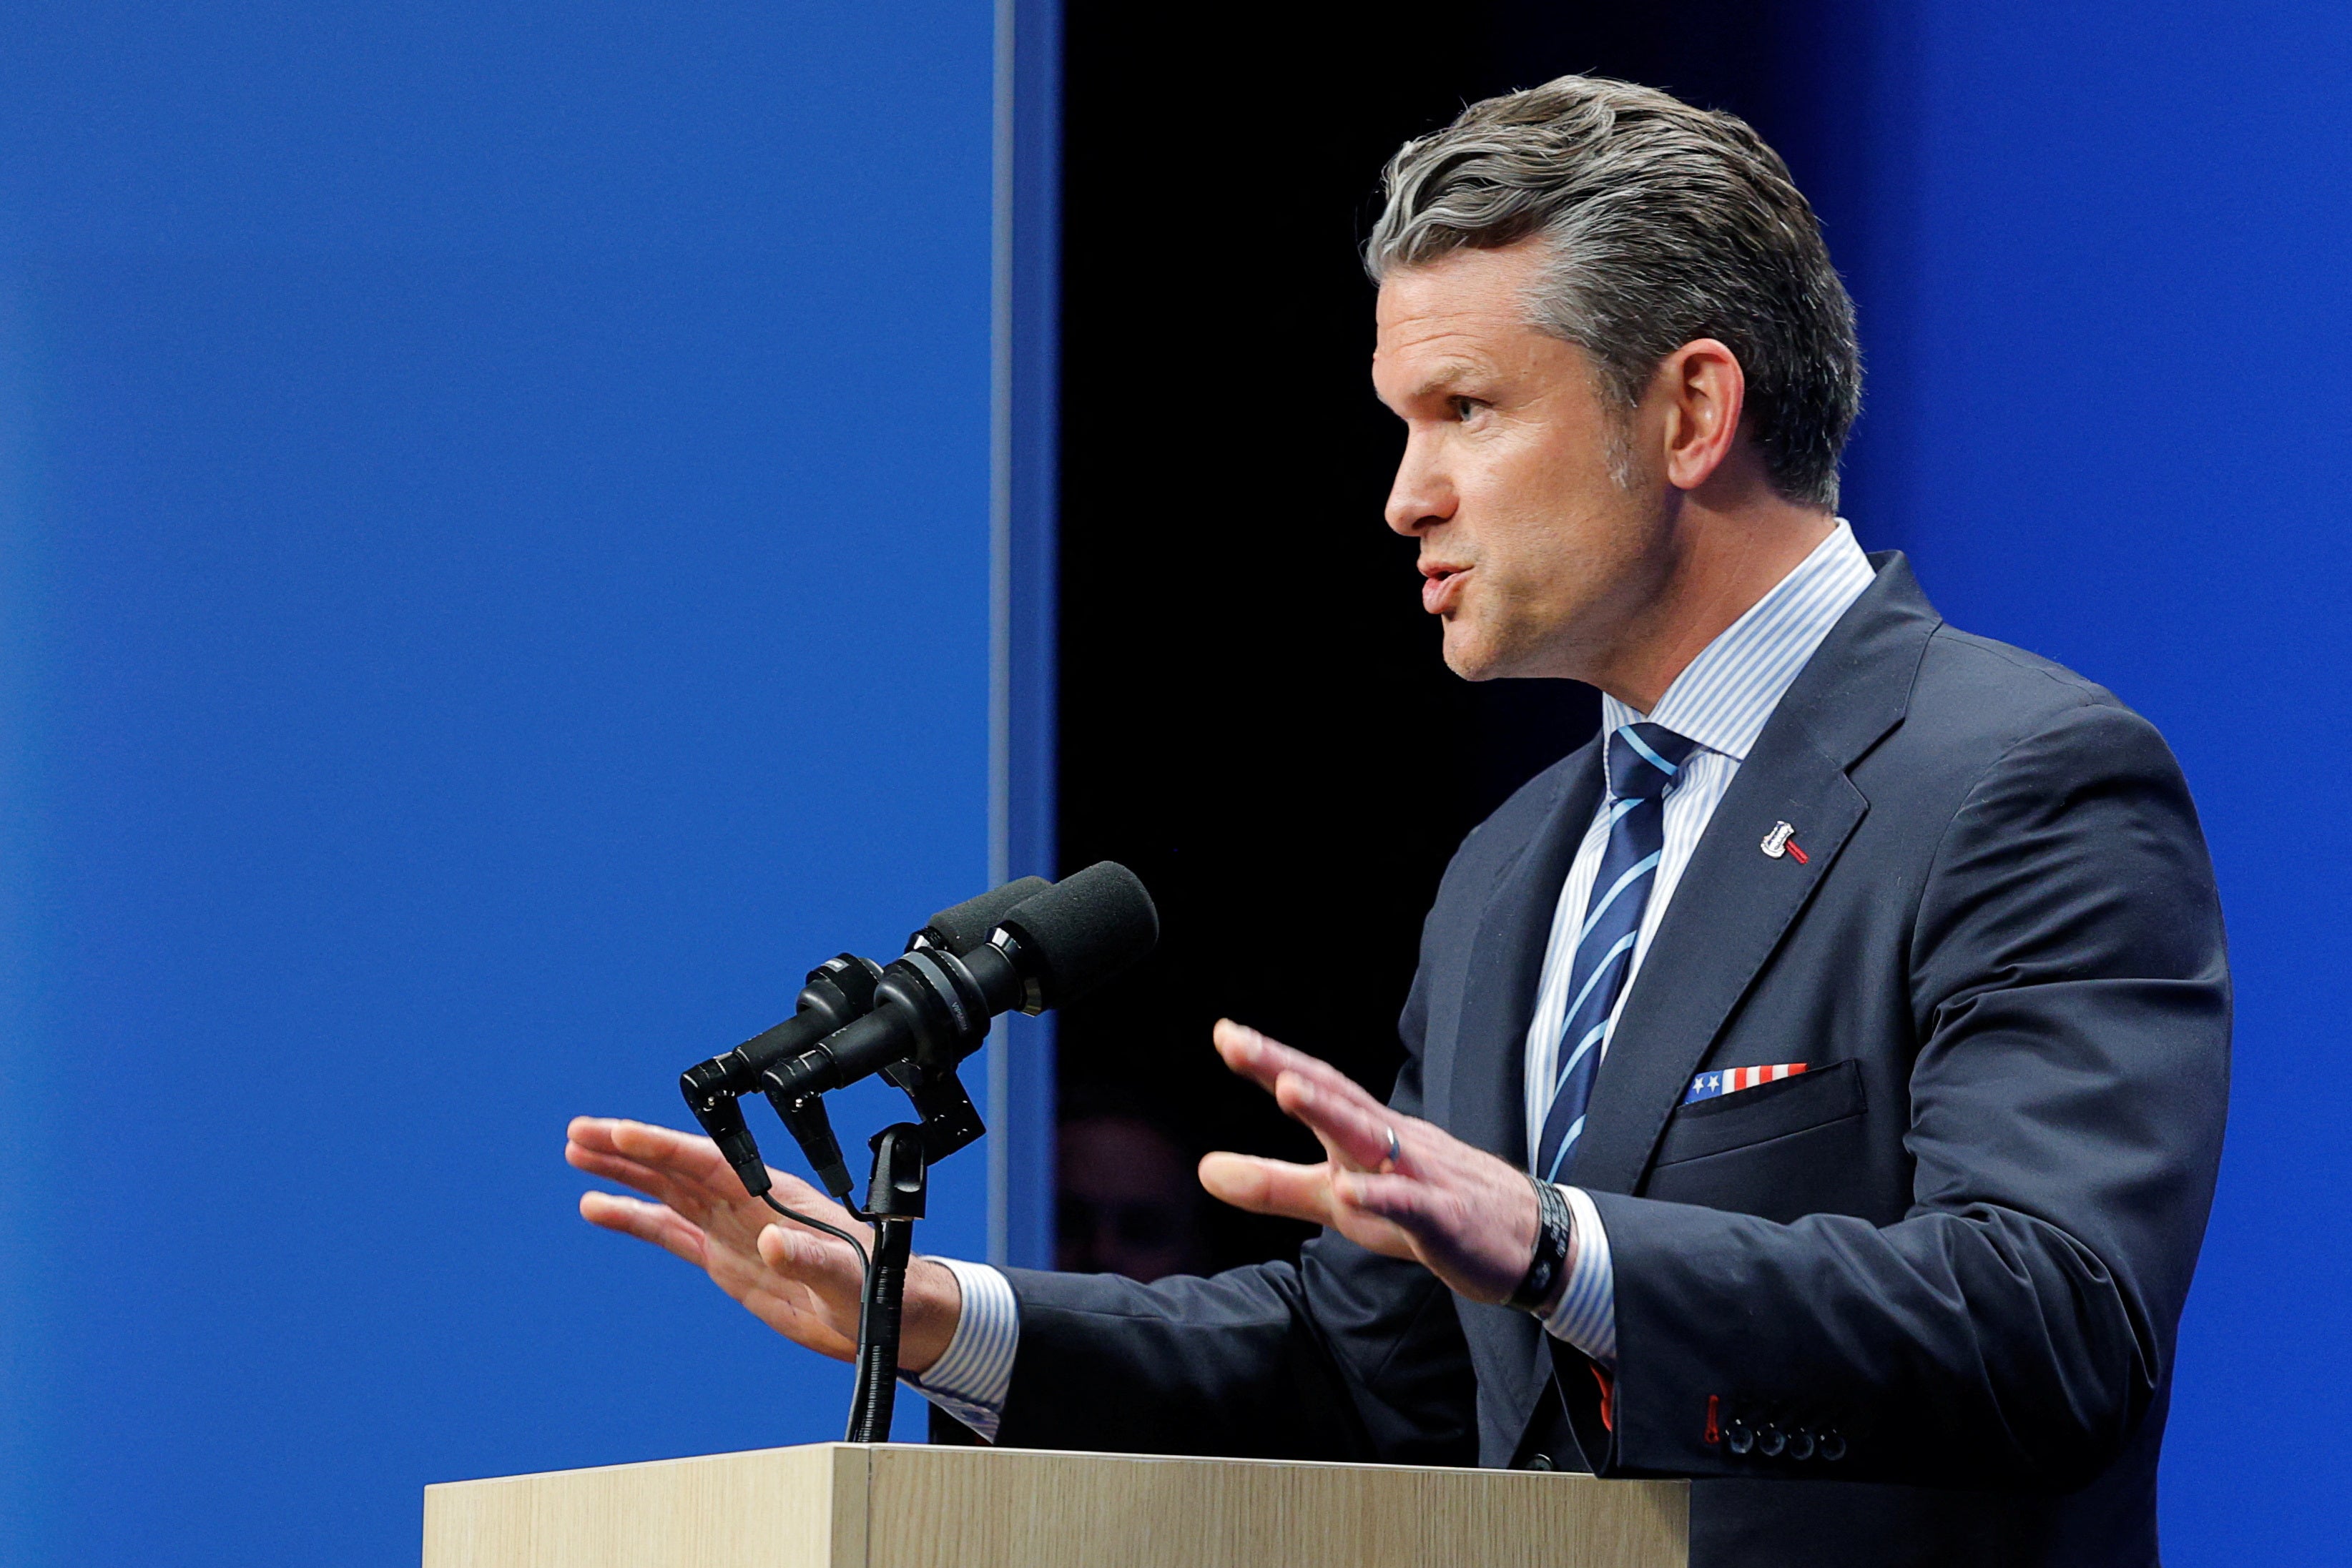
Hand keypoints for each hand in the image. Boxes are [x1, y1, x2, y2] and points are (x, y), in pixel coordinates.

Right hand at [564, 1116, 964, 1374]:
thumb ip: (809, 1258)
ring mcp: (732, 1228)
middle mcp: (746, 1202)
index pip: (708, 1162)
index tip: (622, 1133)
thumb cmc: (873, 1282)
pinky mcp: (724, 1259)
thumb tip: (775, 1243)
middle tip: (579, 1132)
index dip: (663, 1147)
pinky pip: (670, 1233)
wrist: (882, 1314)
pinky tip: (599, 1207)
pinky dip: (634, 1219)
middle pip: (676, 1167)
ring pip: (665, 1191)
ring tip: (577, 1153)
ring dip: (623, 1173)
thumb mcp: (844, 1273)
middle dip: (627, 1149)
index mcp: (772, 1194)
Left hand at [1196, 1021, 1545, 1304]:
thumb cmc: (1425, 1209)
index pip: (1315, 1085)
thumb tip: (1203, 1170)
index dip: (1269, 1060)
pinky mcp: (1443, 1219)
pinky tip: (1348, 1192)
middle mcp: (1391, 1141)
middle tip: (1238, 1042)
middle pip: (1336, 1097)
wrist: (1527, 1240)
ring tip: (1287, 1089)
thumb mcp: (1337, 1200)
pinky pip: (1411, 1205)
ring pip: (1374, 1139)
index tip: (1225, 1034)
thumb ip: (1273, 1185)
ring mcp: (1420, 1176)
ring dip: (1330, 1113)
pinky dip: (1381, 1196)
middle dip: (1287, 1068)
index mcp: (1364, 1132)